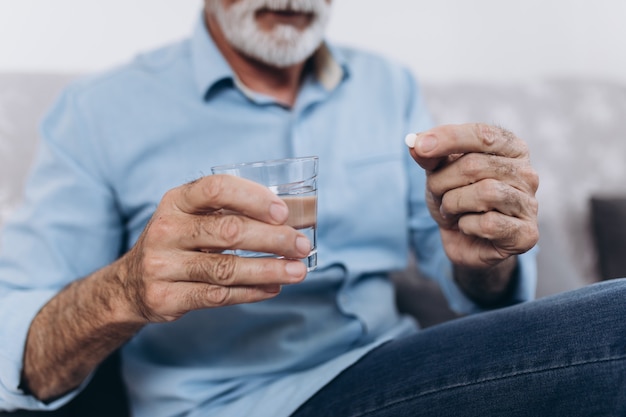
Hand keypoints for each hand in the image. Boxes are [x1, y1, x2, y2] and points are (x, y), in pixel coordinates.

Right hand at [117, 175, 310, 322]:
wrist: (129, 284)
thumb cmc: (178, 242)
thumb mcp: (190, 216)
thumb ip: (229, 212)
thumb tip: (290, 218)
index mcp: (176, 201)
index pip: (216, 188)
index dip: (253, 198)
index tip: (284, 213)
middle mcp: (166, 230)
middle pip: (228, 231)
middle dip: (273, 239)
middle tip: (302, 246)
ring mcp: (162, 265)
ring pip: (226, 269)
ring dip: (269, 270)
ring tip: (298, 271)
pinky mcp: (165, 297)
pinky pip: (217, 296)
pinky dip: (251, 292)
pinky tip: (274, 288)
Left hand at [405, 123, 538, 269]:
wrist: (463, 240)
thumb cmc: (456, 198)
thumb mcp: (438, 171)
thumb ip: (430, 155)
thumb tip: (415, 143)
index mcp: (511, 148)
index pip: (482, 135)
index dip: (448, 139)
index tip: (419, 146)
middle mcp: (527, 173)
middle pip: (475, 165)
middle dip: (443, 181)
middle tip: (438, 194)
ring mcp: (530, 204)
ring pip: (485, 193)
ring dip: (453, 203)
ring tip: (452, 210)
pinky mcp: (526, 234)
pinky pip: (489, 224)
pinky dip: (467, 226)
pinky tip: (468, 228)